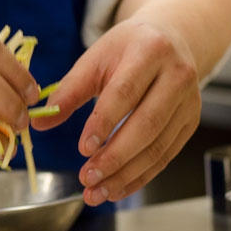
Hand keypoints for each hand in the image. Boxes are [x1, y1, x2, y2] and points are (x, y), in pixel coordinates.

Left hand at [31, 17, 200, 205]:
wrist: (170, 39)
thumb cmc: (126, 50)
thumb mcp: (94, 60)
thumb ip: (67, 92)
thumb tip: (40, 122)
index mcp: (149, 51)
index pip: (125, 92)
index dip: (104, 123)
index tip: (83, 149)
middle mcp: (177, 75)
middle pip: (147, 124)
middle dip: (115, 157)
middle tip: (87, 177)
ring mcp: (189, 101)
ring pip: (158, 146)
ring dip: (125, 175)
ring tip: (96, 192)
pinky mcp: (190, 122)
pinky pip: (165, 157)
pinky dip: (139, 177)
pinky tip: (116, 189)